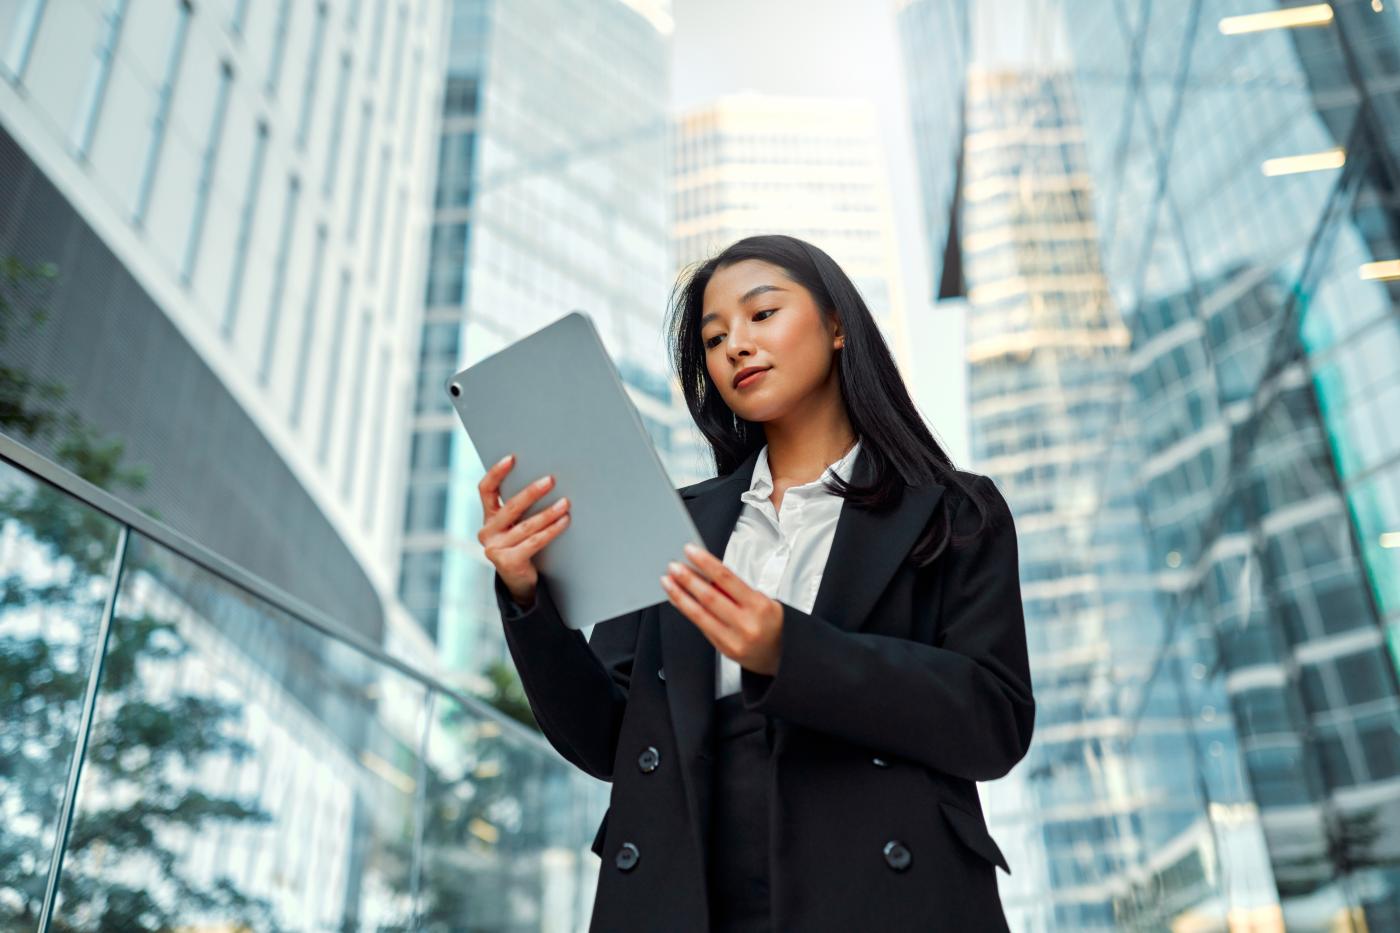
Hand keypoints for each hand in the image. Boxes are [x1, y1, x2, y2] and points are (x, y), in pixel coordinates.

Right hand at [476, 453, 571, 607]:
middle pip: (511, 507)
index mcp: (488, 517)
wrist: (519, 582)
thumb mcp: (516, 526)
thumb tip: (547, 480)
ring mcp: (495, 548)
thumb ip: (520, 508)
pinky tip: (564, 521)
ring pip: (526, 526)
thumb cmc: (522, 546)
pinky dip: (551, 530)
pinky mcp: (507, 562)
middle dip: (532, 492)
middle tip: (550, 480)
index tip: (512, 458)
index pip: (485, 489)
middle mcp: (487, 532)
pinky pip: (534, 542)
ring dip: (548, 513)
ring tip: (565, 503)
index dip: (496, 472)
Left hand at [661, 543, 783, 675]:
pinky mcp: (723, 649)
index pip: (727, 578)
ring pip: (700, 614)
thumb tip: (707, 572)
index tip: (691, 551)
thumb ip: (735, 590)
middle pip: (709, 597)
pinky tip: (678, 600)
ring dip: (680, 595)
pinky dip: (687, 611)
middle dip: (688, 579)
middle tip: (674, 566)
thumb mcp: (763, 601)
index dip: (706, 563)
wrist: (781, 657)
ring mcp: (733, 639)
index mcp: (759, 606)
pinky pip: (700, 626)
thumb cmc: (772, 624)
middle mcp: (746, 624)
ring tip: (668, 582)